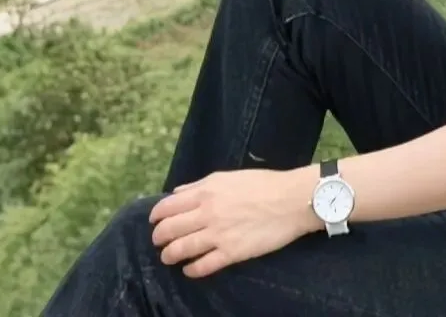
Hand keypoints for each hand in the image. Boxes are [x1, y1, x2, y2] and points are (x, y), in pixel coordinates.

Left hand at [148, 167, 319, 277]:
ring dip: (169, 255)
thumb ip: (199, 185)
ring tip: (169, 257)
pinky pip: (202, 266)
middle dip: (159, 238)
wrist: (290, 200)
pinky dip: (191, 270)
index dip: (156, 216)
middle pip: (169, 230)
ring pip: (180, 250)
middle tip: (160, 242)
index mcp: (206, 191)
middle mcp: (207, 213)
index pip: (168, 207)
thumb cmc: (262, 184)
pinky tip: (189, 269)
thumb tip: (176, 194)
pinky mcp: (231, 253)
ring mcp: (218, 234)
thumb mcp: (228, 176)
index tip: (154, 222)